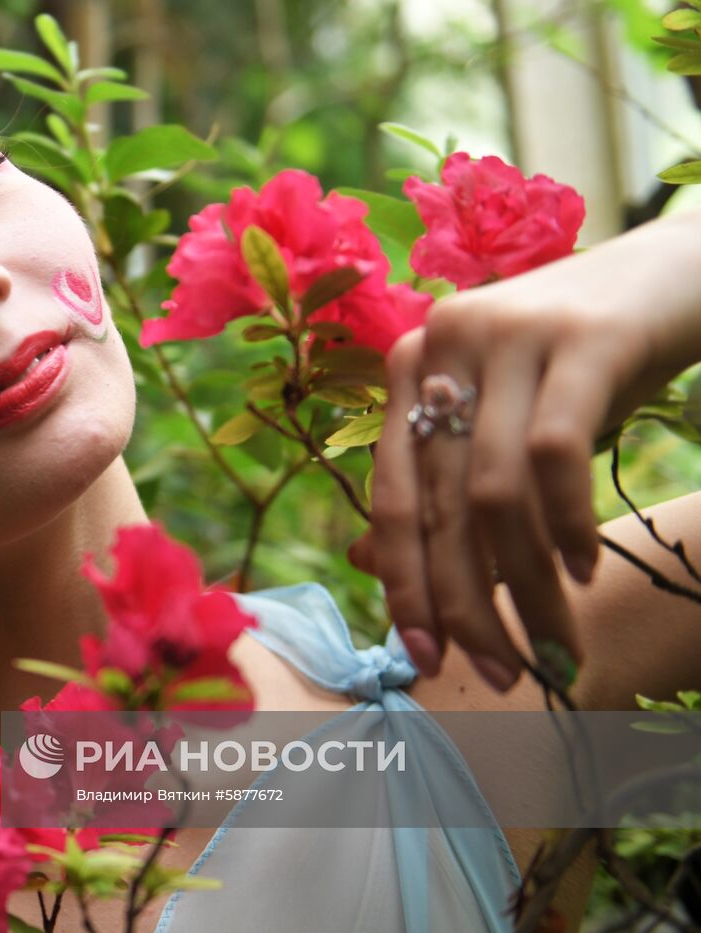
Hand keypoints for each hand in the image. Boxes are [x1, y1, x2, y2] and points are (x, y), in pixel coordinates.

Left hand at [361, 210, 700, 689]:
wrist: (686, 268)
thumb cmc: (588, 361)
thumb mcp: (506, 419)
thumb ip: (444, 484)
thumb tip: (368, 567)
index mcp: (413, 366)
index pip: (390, 497)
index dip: (404, 586)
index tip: (424, 658)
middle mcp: (444, 342)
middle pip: (436, 505)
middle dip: (464, 605)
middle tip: (501, 672)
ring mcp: (508, 333)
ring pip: (492, 493)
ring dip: (524, 586)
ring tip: (555, 643)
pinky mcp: (580, 336)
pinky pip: (553, 454)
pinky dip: (565, 526)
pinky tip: (585, 570)